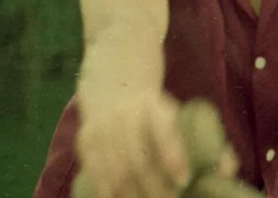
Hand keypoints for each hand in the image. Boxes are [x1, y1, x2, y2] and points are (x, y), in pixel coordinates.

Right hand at [76, 91, 191, 197]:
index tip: (184, 180)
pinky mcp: (85, 139)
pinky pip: (95, 169)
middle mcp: (125, 115)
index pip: (163, 131)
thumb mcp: (167, 114)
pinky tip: (116, 197)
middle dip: (154, 187)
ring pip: (116, 169)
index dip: (173, 157)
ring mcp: (102, 127)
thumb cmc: (150, 112)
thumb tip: (192, 177)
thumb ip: (176, 140)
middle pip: (139, 159)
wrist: (114, 90)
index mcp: (152, 106)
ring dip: (132, 193)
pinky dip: (106, 188)